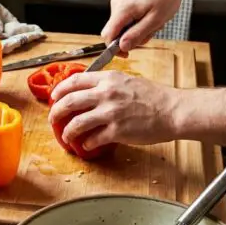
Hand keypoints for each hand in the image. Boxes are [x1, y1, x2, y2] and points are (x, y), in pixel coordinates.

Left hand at [48, 70, 178, 150]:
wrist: (173, 110)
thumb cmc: (154, 97)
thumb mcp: (127, 81)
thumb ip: (107, 84)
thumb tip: (88, 93)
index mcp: (108, 79)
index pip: (74, 81)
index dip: (59, 90)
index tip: (54, 98)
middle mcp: (106, 93)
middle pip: (69, 102)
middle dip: (56, 112)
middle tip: (53, 119)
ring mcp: (110, 113)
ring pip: (77, 123)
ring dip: (68, 132)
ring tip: (67, 137)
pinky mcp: (117, 131)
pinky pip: (93, 139)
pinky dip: (86, 144)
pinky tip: (86, 145)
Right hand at [102, 0, 187, 52]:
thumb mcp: (155, 20)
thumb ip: (136, 34)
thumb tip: (122, 47)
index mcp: (122, 9)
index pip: (107, 35)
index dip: (114, 48)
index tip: (126, 53)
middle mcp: (117, 2)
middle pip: (116, 30)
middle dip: (132, 36)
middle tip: (151, 31)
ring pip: (122, 23)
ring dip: (137, 27)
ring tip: (154, 19)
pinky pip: (126, 15)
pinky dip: (137, 19)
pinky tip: (150, 12)